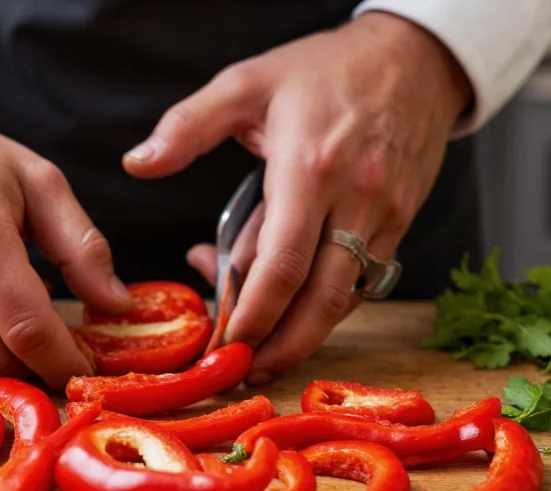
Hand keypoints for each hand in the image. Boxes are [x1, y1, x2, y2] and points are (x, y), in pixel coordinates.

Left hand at [123, 12, 470, 382]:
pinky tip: (295, 306)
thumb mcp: (248, 81)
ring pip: (345, 298)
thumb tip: (137, 164)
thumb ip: (187, 125)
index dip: (252, 315)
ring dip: (305, 334)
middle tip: (244, 370)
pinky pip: (363, 279)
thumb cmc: (327, 68)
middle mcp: (354, 199)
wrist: (413, 58)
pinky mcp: (401, 222)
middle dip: (281, 346)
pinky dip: (328, 303)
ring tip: (265, 354)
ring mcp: (385, 215)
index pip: (282, 265)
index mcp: (309, 168)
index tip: (225, 343)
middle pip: (320, 299)